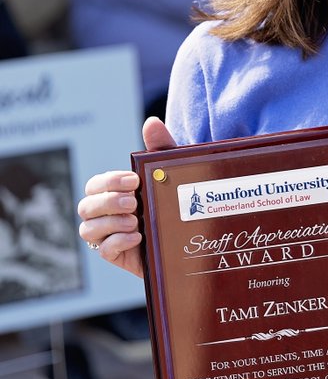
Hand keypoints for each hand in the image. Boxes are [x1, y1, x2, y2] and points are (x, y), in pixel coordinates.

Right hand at [78, 117, 175, 277]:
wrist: (190, 238)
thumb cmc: (174, 201)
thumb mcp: (171, 174)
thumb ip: (161, 148)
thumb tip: (151, 122)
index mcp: (114, 193)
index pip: (96, 184)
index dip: (109, 182)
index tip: (133, 180)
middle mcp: (106, 213)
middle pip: (86, 206)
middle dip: (108, 202)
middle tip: (134, 202)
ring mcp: (109, 235)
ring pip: (88, 229)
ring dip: (110, 223)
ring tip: (136, 220)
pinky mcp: (117, 256)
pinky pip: (103, 250)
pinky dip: (117, 242)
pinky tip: (137, 236)